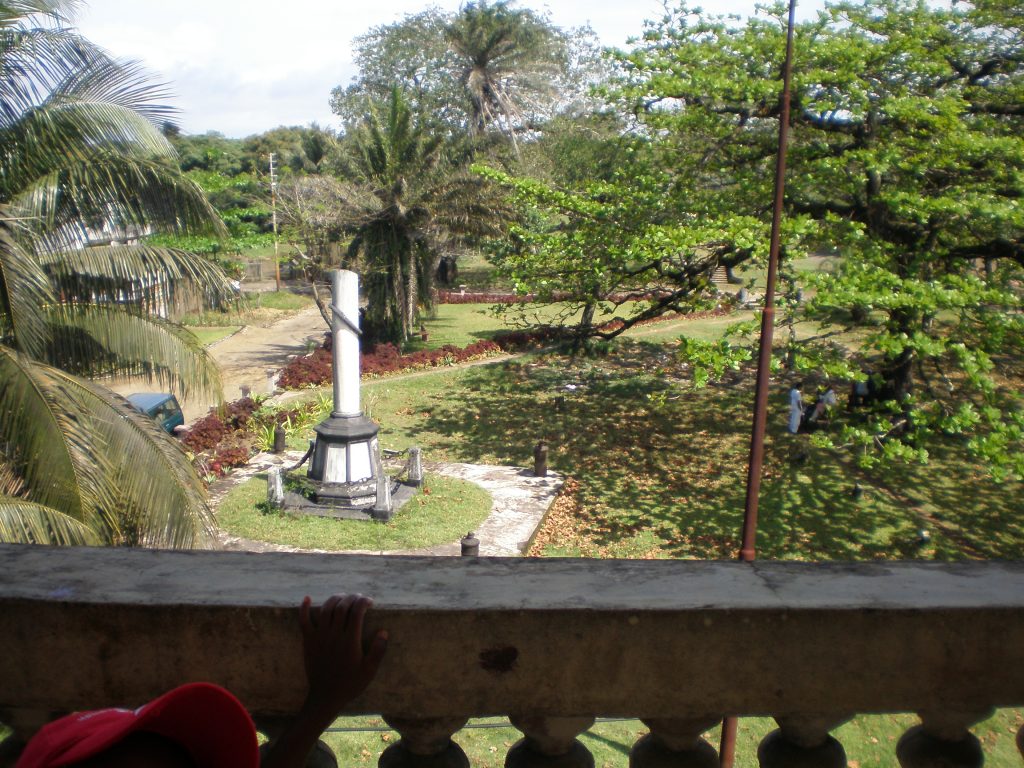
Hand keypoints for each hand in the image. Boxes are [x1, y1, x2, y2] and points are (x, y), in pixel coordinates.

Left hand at [299, 594, 387, 720]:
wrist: (325, 697)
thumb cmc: (350, 684)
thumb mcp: (369, 671)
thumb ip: (378, 651)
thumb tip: (384, 632)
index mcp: (350, 640)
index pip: (357, 612)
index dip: (363, 602)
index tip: (369, 601)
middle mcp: (334, 635)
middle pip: (341, 607)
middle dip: (351, 598)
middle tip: (358, 597)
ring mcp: (319, 637)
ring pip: (325, 610)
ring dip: (334, 599)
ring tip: (343, 597)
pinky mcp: (308, 641)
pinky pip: (304, 621)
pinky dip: (304, 608)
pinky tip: (307, 598)